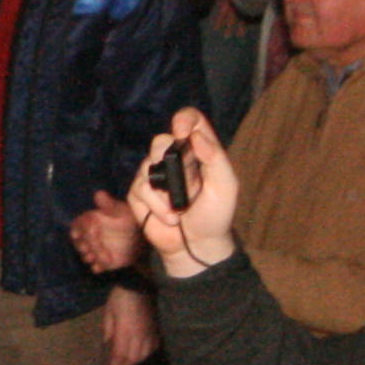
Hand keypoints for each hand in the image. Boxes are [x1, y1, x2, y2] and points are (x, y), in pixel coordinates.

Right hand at [72, 188, 146, 274]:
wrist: (142, 236)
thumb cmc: (128, 218)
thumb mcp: (120, 209)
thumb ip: (108, 204)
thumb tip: (99, 194)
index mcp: (90, 223)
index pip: (77, 227)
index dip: (76, 231)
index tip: (78, 235)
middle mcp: (90, 238)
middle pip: (80, 243)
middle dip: (83, 247)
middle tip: (90, 248)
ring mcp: (96, 251)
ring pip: (87, 256)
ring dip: (90, 257)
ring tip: (100, 256)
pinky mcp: (104, 262)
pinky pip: (97, 267)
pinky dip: (98, 267)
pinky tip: (103, 265)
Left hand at [104, 288, 159, 364]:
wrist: (139, 285)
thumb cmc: (120, 297)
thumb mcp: (108, 313)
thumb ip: (108, 330)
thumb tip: (107, 344)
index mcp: (125, 331)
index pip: (121, 353)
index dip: (117, 364)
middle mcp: (138, 335)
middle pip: (133, 357)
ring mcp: (149, 332)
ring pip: (144, 354)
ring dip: (136, 362)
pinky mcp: (156, 328)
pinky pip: (154, 346)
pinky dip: (148, 353)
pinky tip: (143, 355)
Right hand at [127, 111, 239, 271]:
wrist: (197, 245)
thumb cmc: (215, 214)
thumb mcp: (225, 185)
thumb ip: (215, 157)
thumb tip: (196, 135)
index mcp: (197, 150)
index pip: (189, 121)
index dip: (184, 119)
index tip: (182, 131)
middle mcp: (173, 158)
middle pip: (160, 140)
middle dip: (170, 161)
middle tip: (186, 185)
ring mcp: (153, 175)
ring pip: (147, 166)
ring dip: (167, 193)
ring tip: (180, 210)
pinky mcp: (138, 194)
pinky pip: (139, 189)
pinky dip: (156, 206)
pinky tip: (169, 217)